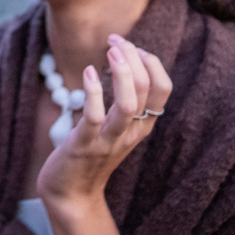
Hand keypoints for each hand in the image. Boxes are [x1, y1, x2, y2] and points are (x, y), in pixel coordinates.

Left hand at [37, 36, 170, 211]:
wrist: (71, 195)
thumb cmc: (90, 154)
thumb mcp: (115, 128)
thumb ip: (124, 102)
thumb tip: (122, 61)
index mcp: (141, 126)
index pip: (163, 89)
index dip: (152, 61)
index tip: (132, 45)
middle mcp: (130, 133)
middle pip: (146, 89)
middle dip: (133, 57)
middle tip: (114, 40)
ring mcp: (108, 141)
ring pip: (128, 104)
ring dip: (121, 72)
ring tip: (109, 49)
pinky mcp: (83, 146)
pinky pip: (94, 117)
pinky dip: (94, 91)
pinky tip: (88, 73)